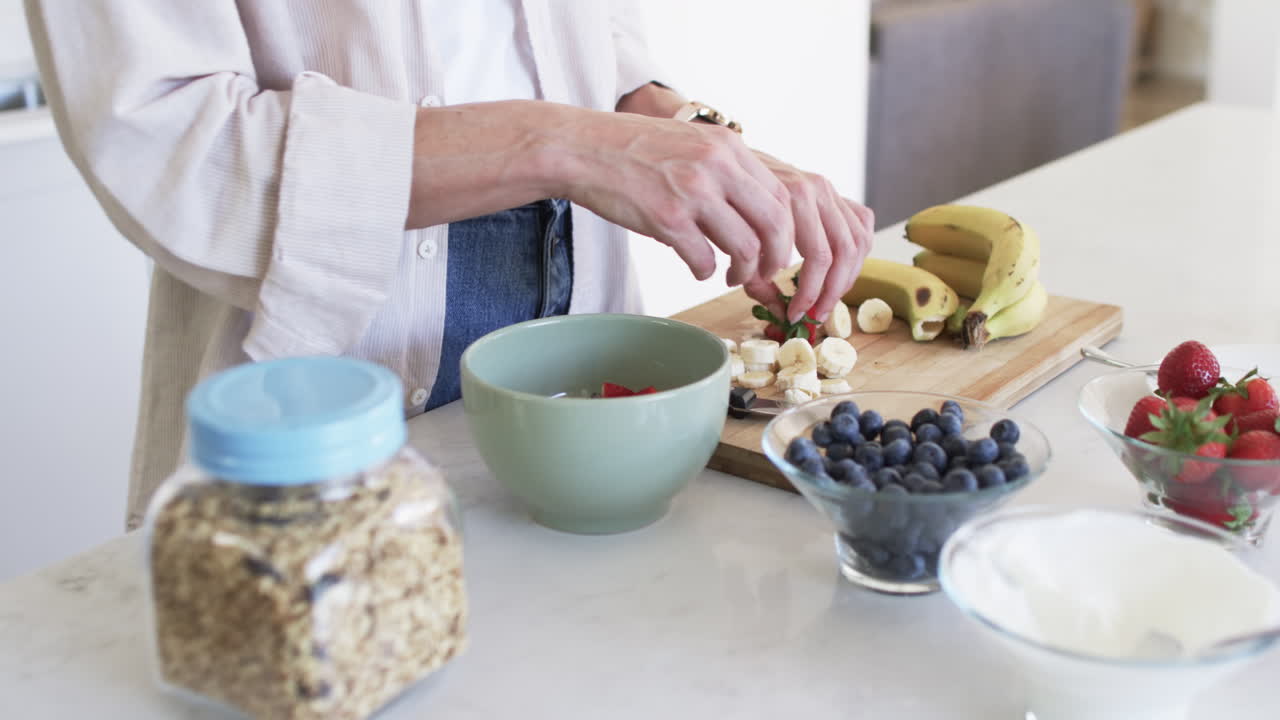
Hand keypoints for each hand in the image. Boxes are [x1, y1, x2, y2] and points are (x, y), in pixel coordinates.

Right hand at [555, 112, 794, 287]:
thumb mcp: (692, 142)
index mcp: (727, 146)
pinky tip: (697, 268)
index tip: (776, 249)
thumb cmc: (634, 149)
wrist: (583, 147)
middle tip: (764, 272)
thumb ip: (724, 168)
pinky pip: (703, 259)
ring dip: (742, 271)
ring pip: (744, 247)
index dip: (786, 232)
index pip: (781, 196)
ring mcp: (692, 191)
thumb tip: (754, 213)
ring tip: (729, 275)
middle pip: (774, 224)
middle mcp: (716, 166)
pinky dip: (705, 271)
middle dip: (774, 258)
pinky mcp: (666, 217)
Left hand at [744, 152, 874, 323]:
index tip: (795, 315)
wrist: (723, 165)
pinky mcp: (834, 191)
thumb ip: (756, 280)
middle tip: (816, 315)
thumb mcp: (734, 244)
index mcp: (791, 198)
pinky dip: (857, 249)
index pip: (818, 257)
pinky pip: (861, 222)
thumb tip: (780, 313)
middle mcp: (815, 189)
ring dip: (847, 276)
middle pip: (842, 251)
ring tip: (828, 299)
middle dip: (831, 291)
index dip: (810, 294)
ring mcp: (828, 188)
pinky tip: (841, 270)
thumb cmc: (727, 206)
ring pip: (858, 240)